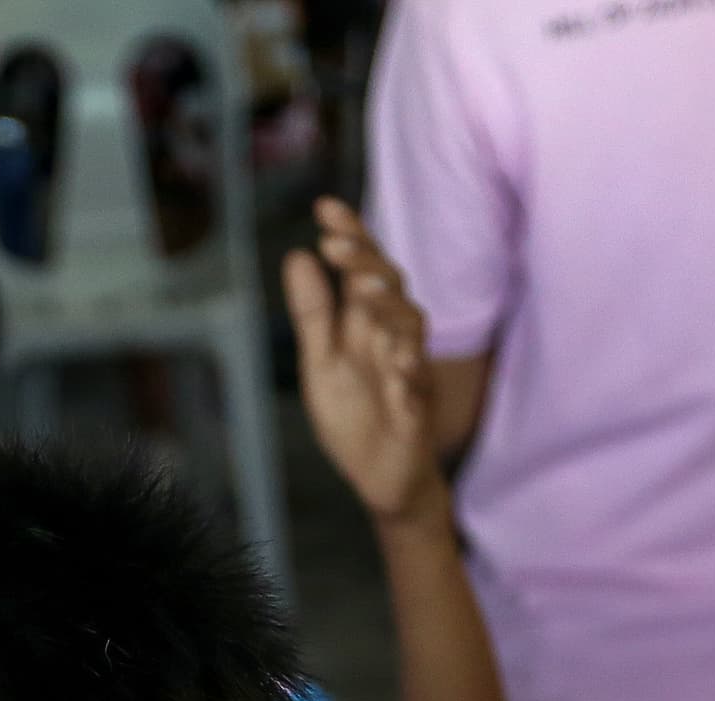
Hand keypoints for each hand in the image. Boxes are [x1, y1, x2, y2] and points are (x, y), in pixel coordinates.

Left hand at [285, 199, 438, 523]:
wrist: (381, 480)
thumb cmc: (355, 418)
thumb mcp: (320, 362)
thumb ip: (313, 313)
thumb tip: (296, 255)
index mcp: (365, 323)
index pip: (360, 267)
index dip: (350, 234)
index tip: (324, 206)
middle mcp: (391, 337)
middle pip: (388, 283)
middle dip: (364, 259)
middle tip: (332, 242)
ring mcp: (409, 369)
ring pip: (410, 324)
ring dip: (388, 304)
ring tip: (362, 287)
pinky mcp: (417, 409)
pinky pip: (418, 383)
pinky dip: (410, 368)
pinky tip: (397, 358)